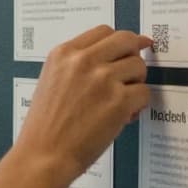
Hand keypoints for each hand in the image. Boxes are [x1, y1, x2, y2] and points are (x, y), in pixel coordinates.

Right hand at [13, 25, 150, 182]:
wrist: (43, 155)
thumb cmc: (45, 127)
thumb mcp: (50, 82)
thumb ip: (76, 66)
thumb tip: (111, 59)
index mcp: (63, 54)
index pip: (103, 32)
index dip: (120, 41)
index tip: (131, 46)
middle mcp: (82, 61)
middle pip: (125, 40)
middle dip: (134, 53)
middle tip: (134, 70)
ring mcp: (102, 79)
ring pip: (139, 66)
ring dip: (136, 82)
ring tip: (123, 100)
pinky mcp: (119, 101)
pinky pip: (144, 93)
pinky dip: (138, 105)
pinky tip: (124, 116)